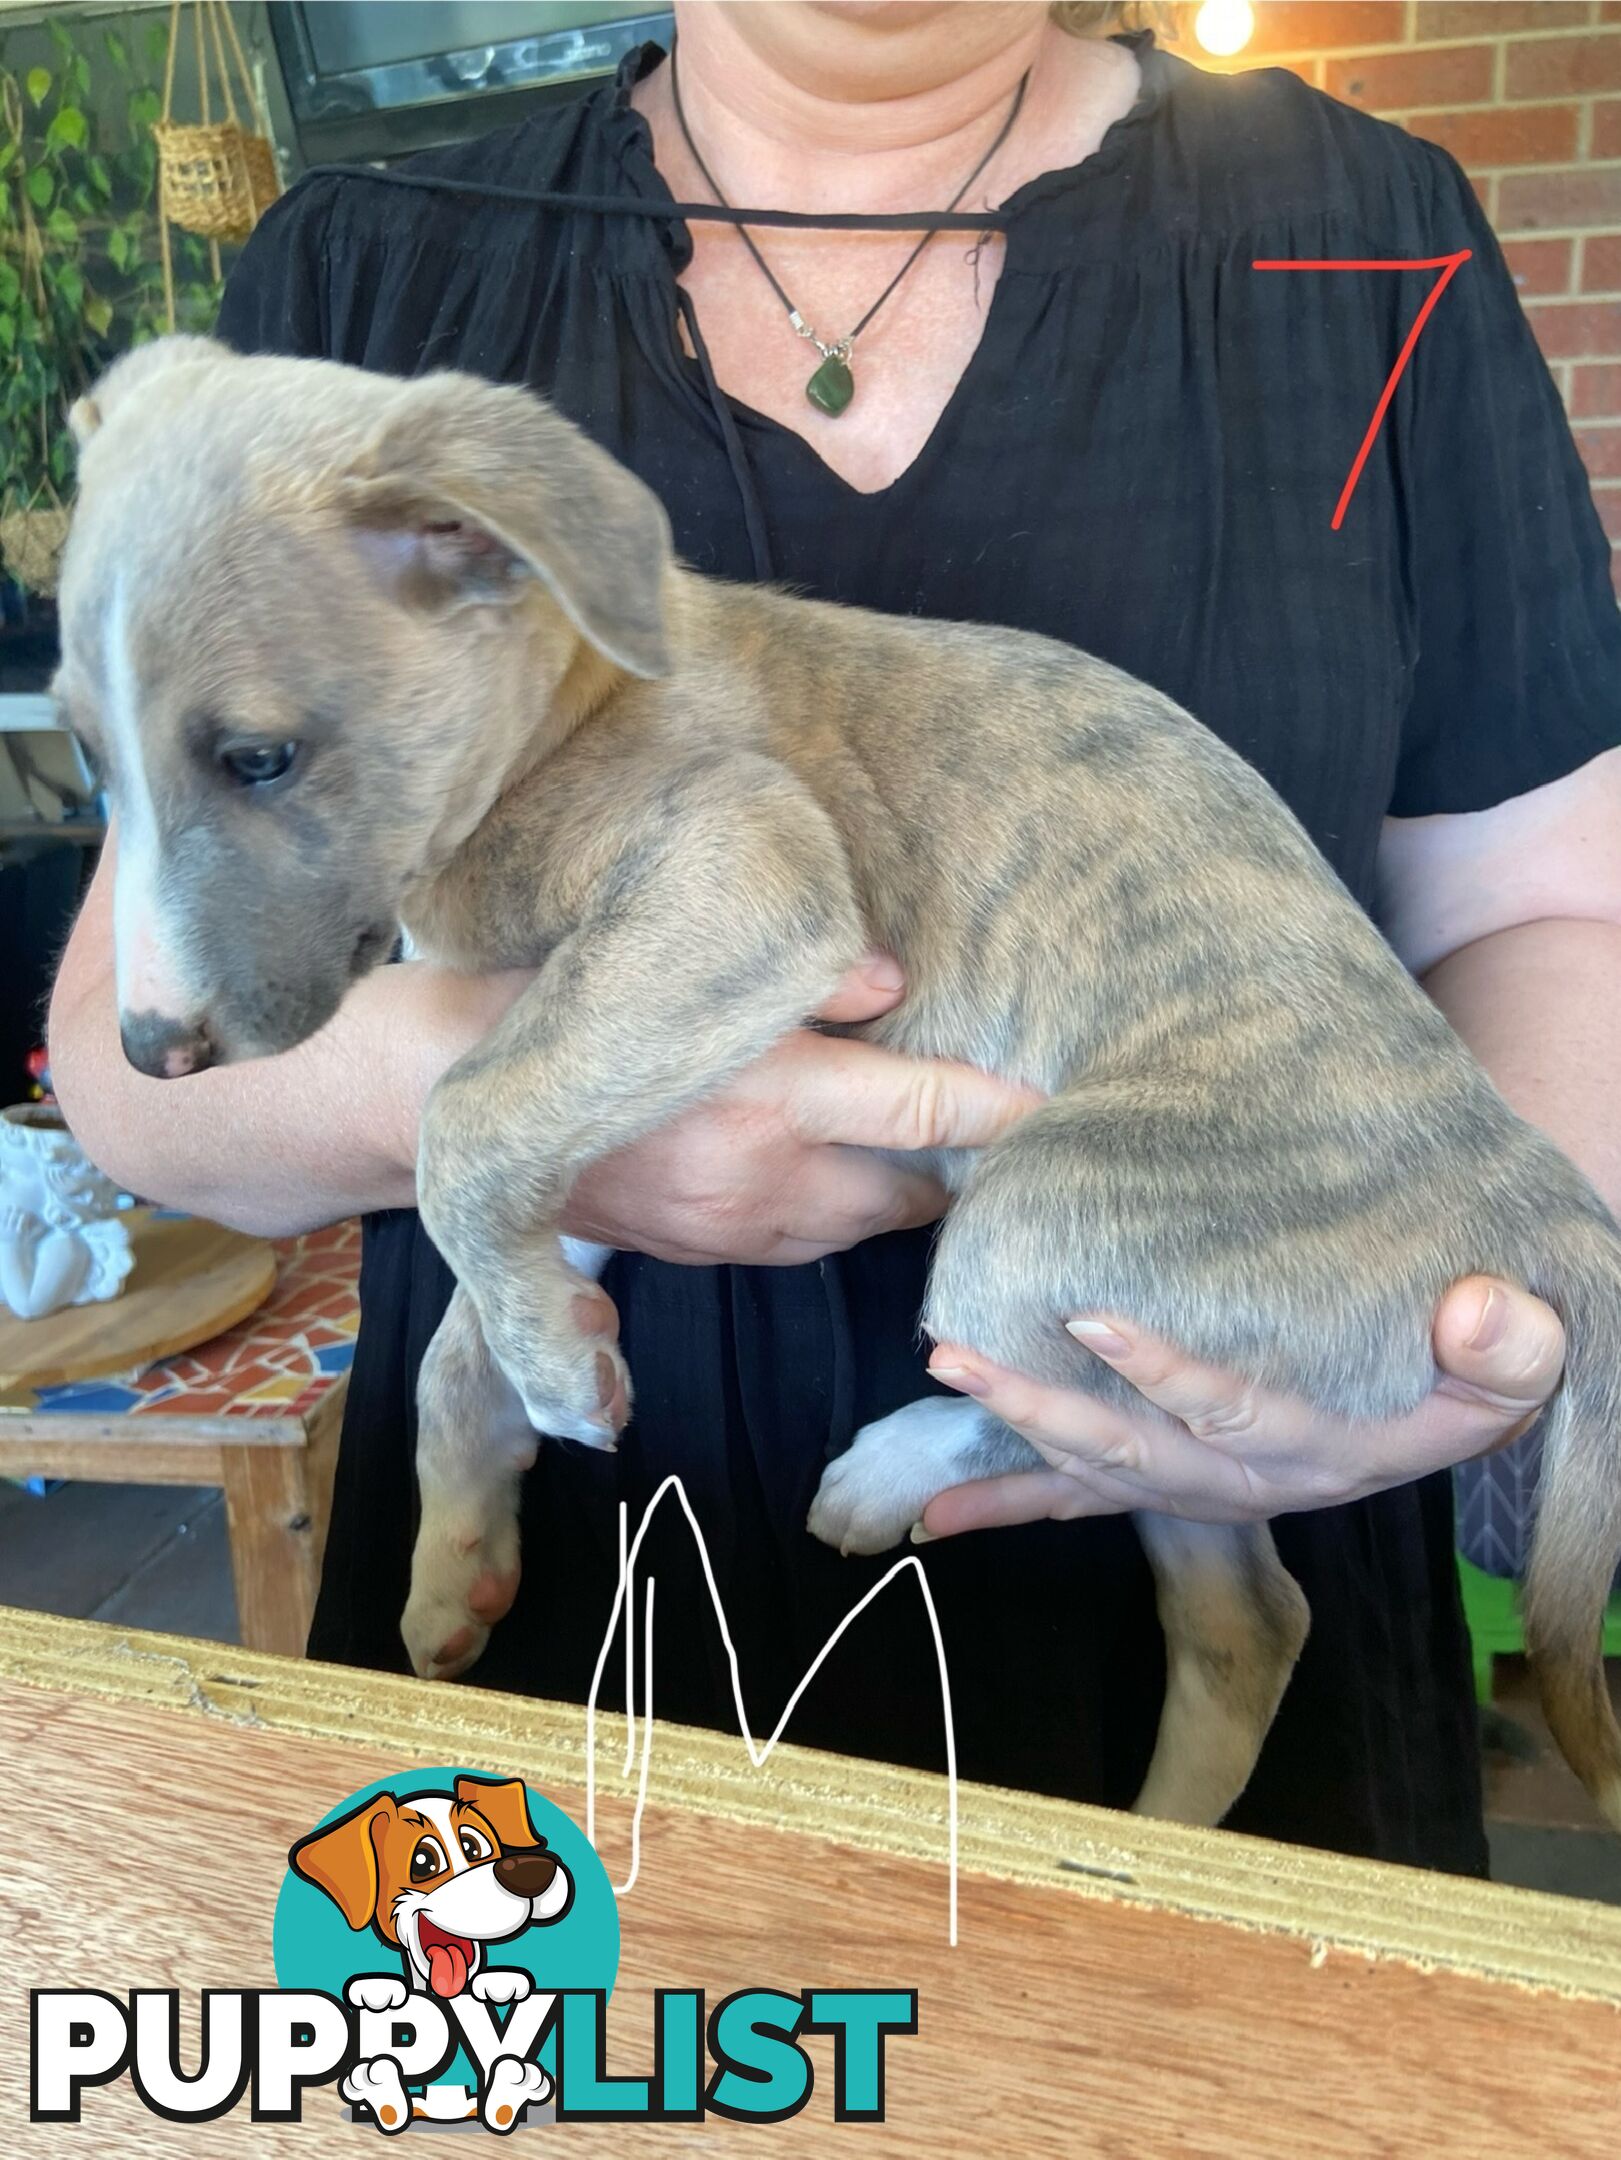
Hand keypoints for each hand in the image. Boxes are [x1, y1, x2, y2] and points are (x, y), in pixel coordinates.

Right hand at [563, 956, 1041, 1265]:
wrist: (450, 1095)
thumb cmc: (566, 1003)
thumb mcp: (678, 964)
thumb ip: (804, 978)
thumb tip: (892, 983)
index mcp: (771, 1093)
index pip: (925, 1110)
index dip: (1001, 1111)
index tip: (1056, 1108)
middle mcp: (762, 1175)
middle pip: (908, 1196)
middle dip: (949, 1171)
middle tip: (977, 1132)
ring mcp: (729, 1227)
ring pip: (856, 1231)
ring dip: (887, 1198)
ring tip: (906, 1151)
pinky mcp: (697, 1255)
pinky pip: (796, 1248)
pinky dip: (827, 1218)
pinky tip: (823, 1176)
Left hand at [921, 1276, 1566, 1533]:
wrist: (1426, 1420)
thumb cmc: (1456, 1385)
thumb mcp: (1506, 1373)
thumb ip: (1509, 1351)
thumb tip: (1485, 1307)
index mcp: (1316, 1447)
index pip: (1231, 1412)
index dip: (1164, 1371)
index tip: (1092, 1315)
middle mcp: (1243, 1481)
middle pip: (1131, 1447)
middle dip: (1041, 1402)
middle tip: (962, 1352)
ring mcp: (1193, 1489)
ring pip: (1092, 1467)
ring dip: (1011, 1425)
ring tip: (944, 1372)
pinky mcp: (1162, 1490)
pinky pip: (1076, 1506)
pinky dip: (1005, 1504)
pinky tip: (936, 1516)